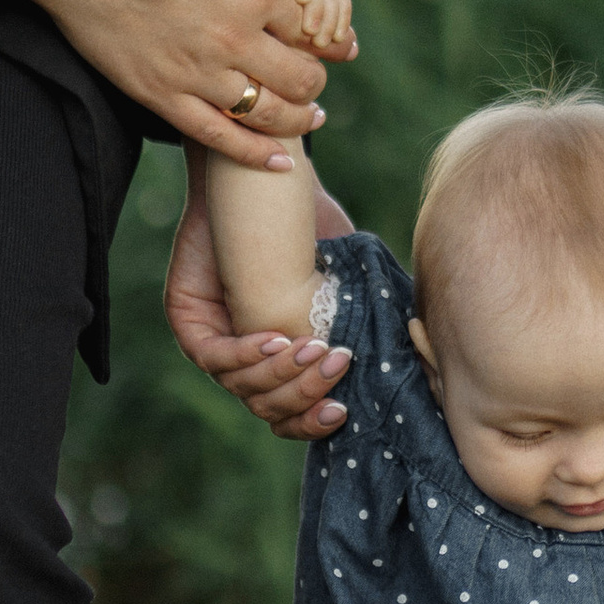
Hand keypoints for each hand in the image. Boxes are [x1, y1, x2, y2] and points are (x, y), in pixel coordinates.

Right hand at [16, 0, 355, 163]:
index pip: (311, 30)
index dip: (331, 41)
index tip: (339, 47)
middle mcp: (232, 39)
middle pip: (298, 79)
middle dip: (316, 84)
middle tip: (317, 84)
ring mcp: (195, 72)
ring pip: (267, 114)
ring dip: (297, 122)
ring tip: (309, 120)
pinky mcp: (160, 95)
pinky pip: (218, 136)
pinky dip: (254, 154)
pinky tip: (279, 162)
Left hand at [163, 170, 358, 435]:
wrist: (267, 181)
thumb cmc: (313, 230)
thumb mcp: (347, 284)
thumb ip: (366, 322)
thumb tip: (413, 364)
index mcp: (283, 364)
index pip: (291, 416)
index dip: (313, 423)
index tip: (343, 409)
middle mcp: (247, 364)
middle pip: (268, 409)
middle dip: (305, 393)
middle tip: (338, 361)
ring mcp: (215, 348)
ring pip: (244, 387)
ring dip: (282, 373)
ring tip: (313, 346)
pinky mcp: (190, 323)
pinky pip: (215, 357)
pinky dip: (248, 354)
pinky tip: (275, 339)